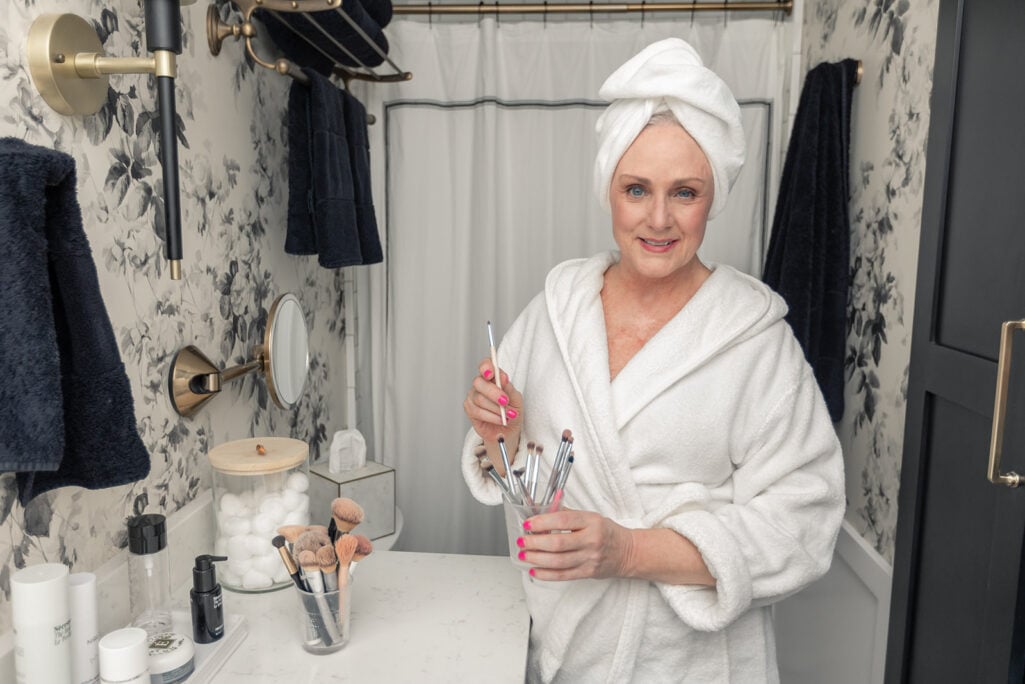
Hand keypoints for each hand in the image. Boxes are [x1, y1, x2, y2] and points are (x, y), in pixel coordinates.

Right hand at [463, 358, 522, 447]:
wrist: (510, 429)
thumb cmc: (512, 409)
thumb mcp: (516, 397)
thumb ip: (508, 387)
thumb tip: (502, 378)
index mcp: (492, 377)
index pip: (485, 365)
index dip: (486, 367)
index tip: (491, 374)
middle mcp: (480, 384)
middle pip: (479, 382)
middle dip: (493, 392)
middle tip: (505, 401)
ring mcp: (473, 397)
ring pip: (479, 399)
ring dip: (496, 408)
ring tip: (508, 415)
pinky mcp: (470, 410)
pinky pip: (478, 412)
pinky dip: (492, 417)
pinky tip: (501, 420)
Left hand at [516, 509, 633, 580]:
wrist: (628, 552)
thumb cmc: (607, 532)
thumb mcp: (590, 517)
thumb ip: (567, 514)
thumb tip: (541, 511)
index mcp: (591, 522)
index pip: (563, 520)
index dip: (543, 522)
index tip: (528, 524)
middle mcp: (591, 540)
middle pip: (558, 543)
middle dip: (535, 543)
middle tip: (522, 541)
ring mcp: (590, 558)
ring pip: (558, 561)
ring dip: (537, 558)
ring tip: (524, 555)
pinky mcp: (588, 573)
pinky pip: (563, 575)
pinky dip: (546, 574)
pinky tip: (534, 570)